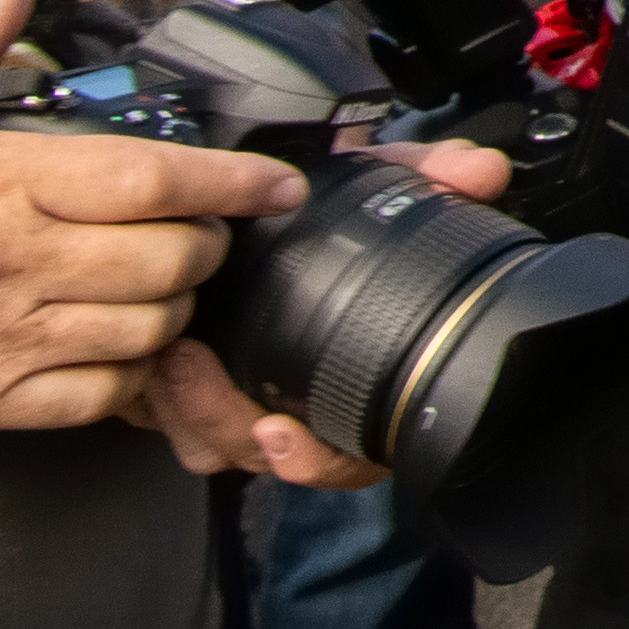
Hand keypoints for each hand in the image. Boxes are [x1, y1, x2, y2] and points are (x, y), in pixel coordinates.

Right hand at [0, 0, 293, 449]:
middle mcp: (9, 260)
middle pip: (173, 261)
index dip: (236, 184)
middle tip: (198, 234)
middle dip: (206, 247)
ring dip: (171, 311)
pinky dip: (126, 378)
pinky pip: (98, 399)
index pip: (156, 179)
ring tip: (155, 287)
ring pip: (149, 332)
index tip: (277, 186)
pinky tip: (114, 350)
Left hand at [151, 133, 515, 485]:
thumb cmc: (314, 219)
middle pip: (268, 457)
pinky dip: (158, 406)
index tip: (282, 432)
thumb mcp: (366, 187)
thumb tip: (479, 169)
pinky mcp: (187, 397)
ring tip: (168, 359)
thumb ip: (424, 175)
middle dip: (225, 423)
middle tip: (193, 369)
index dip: (318, 458)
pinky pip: (172, 427)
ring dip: (186, 410)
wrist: (242, 219)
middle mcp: (303, 409)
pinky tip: (149, 365)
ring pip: (214, 449)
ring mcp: (242, 407)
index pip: (349, 455)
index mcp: (357, 381)